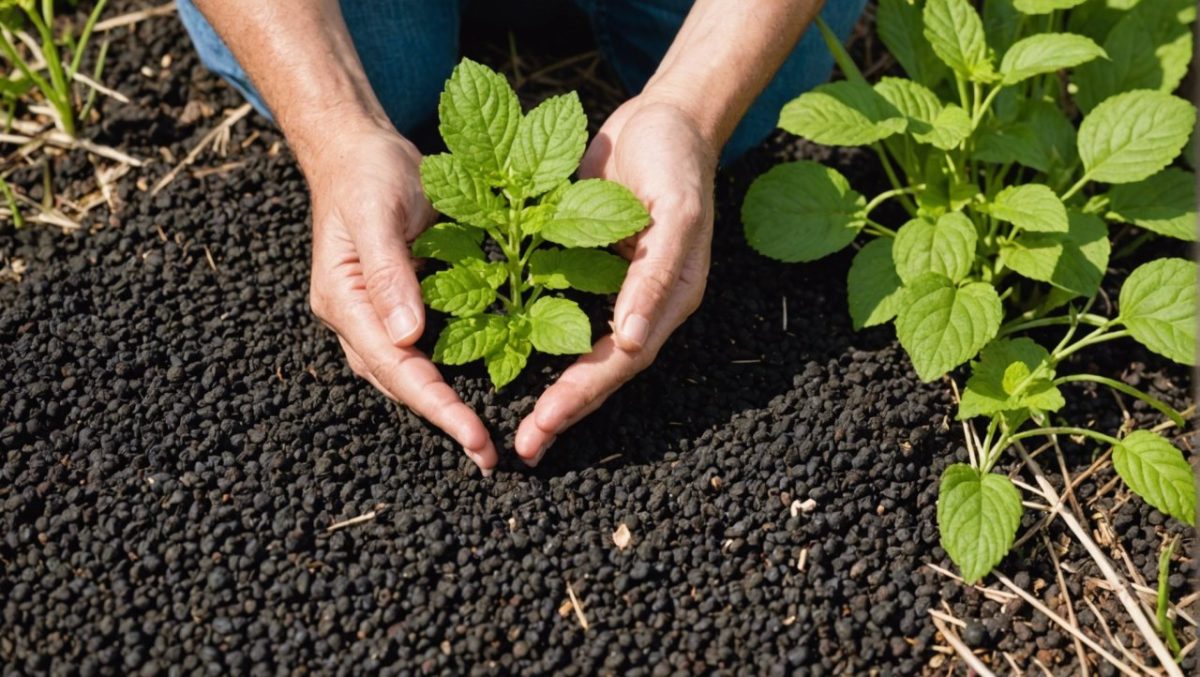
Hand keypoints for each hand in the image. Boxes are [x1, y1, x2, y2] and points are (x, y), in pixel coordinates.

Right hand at [305, 125, 497, 473]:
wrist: (359, 150)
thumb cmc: (368, 174)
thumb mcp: (381, 213)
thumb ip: (390, 273)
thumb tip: (407, 336)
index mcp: (344, 301)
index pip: (392, 366)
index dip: (434, 404)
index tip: (472, 435)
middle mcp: (355, 318)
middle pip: (400, 382)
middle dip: (443, 419)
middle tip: (487, 455)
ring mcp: (375, 315)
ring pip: (409, 374)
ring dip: (445, 406)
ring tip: (482, 442)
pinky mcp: (397, 306)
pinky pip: (422, 350)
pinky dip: (448, 375)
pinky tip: (478, 393)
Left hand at [513, 98, 716, 465]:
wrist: (664, 117)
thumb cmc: (676, 160)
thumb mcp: (675, 213)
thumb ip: (657, 276)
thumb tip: (633, 342)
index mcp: (667, 300)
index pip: (622, 361)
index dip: (583, 395)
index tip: (544, 425)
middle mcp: (639, 305)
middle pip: (599, 369)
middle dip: (562, 409)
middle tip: (524, 447)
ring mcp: (612, 289)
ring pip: (577, 349)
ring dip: (549, 386)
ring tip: (517, 426)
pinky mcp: (586, 267)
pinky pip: (559, 310)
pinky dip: (533, 336)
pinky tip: (500, 354)